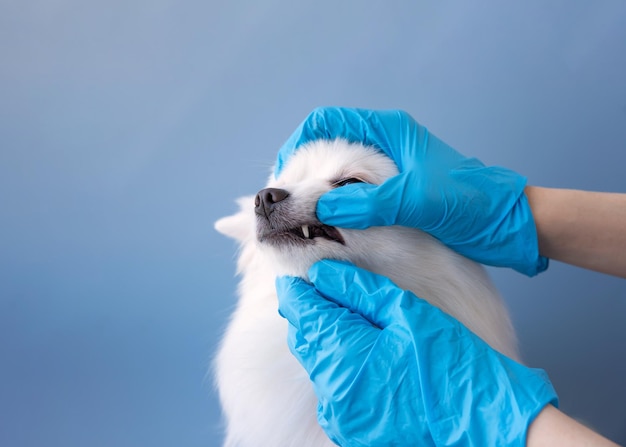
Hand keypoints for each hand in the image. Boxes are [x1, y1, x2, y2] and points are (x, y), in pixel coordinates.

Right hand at [276, 107, 547, 275]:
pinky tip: (330, 230)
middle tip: (289, 206)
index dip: (297, 145)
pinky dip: (336, 212)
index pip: (326, 122)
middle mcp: (383, 146)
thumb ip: (367, 203)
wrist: (510, 225)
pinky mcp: (393, 196)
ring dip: (318, 197)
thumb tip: (317, 208)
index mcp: (388, 131)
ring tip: (304, 221)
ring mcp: (387, 172)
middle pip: (325, 149)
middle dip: (302, 175)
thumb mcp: (416, 199)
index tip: (284, 177)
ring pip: (337, 177)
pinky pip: (353, 199)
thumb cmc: (473, 202)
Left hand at [276, 260, 557, 445]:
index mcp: (345, 358)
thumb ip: (359, 290)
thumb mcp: (409, 313)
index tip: (301, 276)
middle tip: (327, 291)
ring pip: (316, 365)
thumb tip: (322, 273)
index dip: (298, 291)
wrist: (486, 425)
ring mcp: (341, 416)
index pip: (302, 315)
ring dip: (325, 340)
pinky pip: (332, 389)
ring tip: (350, 321)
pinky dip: (338, 366)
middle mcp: (334, 392)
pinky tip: (362, 353)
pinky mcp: (352, 430)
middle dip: (310, 314)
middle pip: (305, 340)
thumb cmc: (454, 365)